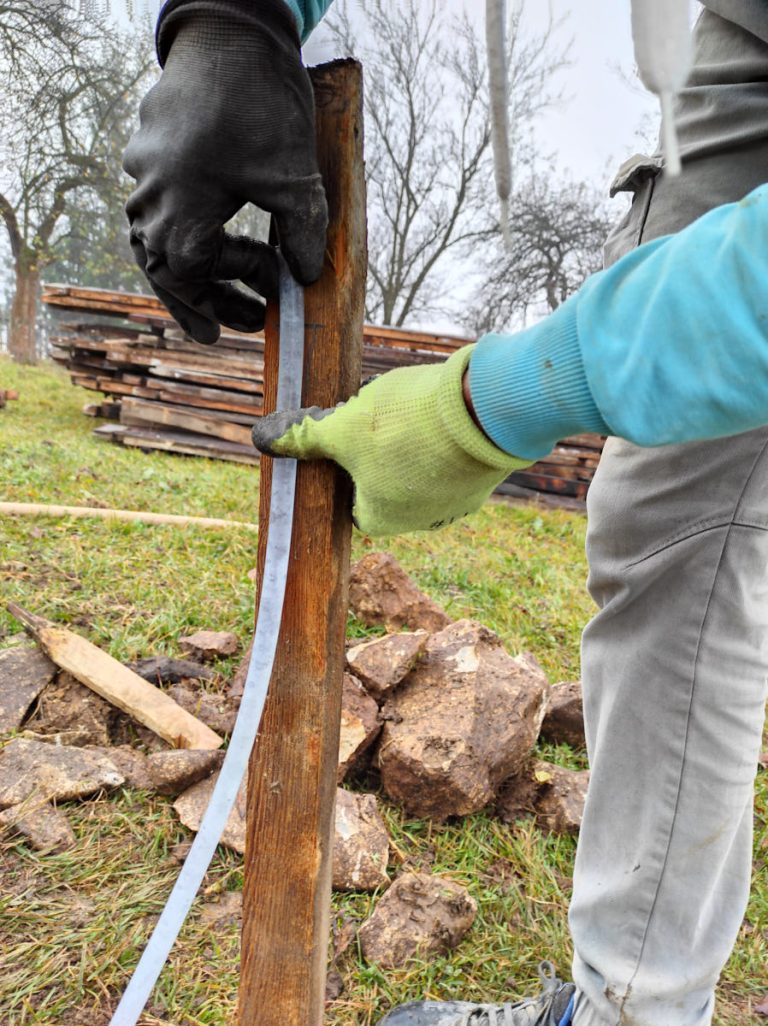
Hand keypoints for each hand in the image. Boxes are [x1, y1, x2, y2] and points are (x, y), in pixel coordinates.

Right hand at [122, 0, 326, 343]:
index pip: (194, 272)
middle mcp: (150, 193)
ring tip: (217, 302)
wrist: (230, 30)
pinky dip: (178, 235)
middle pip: (163, 269)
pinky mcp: (149, 152)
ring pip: (152, 241)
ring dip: (186, 274)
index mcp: (178, 207)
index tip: (272, 290)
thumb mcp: (294, 177)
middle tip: (230, 330)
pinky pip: (154, 209)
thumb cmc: (260, 102)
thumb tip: (306, 280)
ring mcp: (144, 171)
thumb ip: (303, 235)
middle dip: (201, 302)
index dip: (231, 290)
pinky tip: (207, 241)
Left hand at [251, 346, 529, 535]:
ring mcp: (455, 503)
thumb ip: (305, 437)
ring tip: (408, 411)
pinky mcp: (481, 479)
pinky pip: (450, 461)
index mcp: (379, 519)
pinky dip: (441, 440)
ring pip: (419, 472)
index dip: (341, 466)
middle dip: (376, 453)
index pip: (347, 499)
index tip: (343, 436)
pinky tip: (438, 414)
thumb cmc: (405, 427)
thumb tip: (262, 439)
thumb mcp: (343, 427)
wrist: (485, 413)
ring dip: (410, 445)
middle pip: (383, 485)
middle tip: (375, 418)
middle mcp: (419, 522)